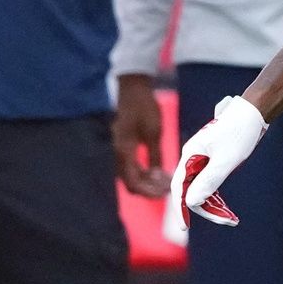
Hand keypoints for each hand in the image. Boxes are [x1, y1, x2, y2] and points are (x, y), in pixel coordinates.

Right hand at [113, 74, 168, 199]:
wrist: (132, 90)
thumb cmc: (144, 107)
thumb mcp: (154, 132)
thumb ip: (156, 156)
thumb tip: (159, 177)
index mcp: (122, 152)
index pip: (133, 183)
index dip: (149, 191)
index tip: (166, 193)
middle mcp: (114, 155)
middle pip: (130, 183)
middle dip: (150, 189)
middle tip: (168, 189)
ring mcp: (115, 152)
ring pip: (129, 176)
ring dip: (146, 181)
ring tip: (165, 181)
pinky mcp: (119, 148)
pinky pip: (128, 167)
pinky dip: (142, 172)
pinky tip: (156, 171)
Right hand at [172, 95, 267, 229]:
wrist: (255, 110)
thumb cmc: (240, 132)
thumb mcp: (226, 159)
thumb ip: (209, 181)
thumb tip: (191, 202)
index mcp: (190, 154)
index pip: (179, 187)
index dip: (181, 208)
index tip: (184, 228)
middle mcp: (193, 157)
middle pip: (191, 190)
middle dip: (205, 208)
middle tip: (226, 221)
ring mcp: (204, 159)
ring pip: (202, 188)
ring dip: (214, 204)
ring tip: (231, 219)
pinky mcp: (215, 159)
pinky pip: (211, 182)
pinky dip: (218, 195)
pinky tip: (228, 208)